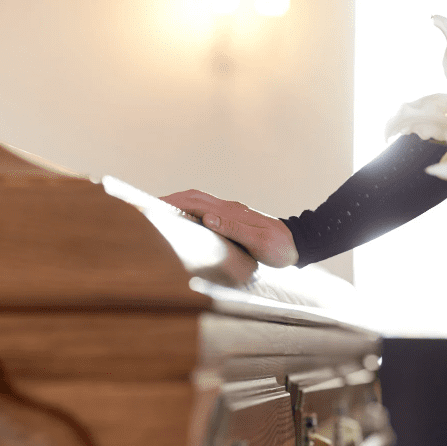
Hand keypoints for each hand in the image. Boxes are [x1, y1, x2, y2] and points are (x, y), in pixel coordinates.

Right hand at [160, 190, 298, 267]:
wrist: (299, 245)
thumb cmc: (280, 248)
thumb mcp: (259, 242)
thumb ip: (234, 229)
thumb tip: (207, 218)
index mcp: (231, 212)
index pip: (195, 202)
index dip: (173, 202)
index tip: (152, 204)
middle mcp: (229, 209)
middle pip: (193, 198)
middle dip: (170, 201)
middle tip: (147, 208)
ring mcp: (231, 213)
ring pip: (199, 203)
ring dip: (179, 205)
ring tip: (160, 214)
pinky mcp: (234, 220)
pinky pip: (206, 212)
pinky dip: (190, 213)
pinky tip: (183, 222)